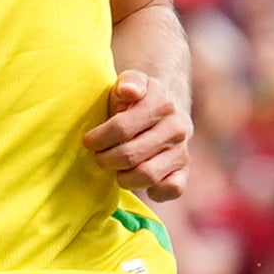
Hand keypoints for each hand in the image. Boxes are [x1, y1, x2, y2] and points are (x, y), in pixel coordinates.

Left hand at [83, 69, 190, 201]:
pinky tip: (139, 181)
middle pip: (130, 155)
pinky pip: (173, 188)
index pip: (122, 128)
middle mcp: (176, 127)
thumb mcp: (129, 83)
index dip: (99, 138)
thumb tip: (129, 91)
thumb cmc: (135, 100)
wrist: (165, 110)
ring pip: (147, 174)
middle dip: (106, 159)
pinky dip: (154, 191)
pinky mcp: (184, 170)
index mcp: (161, 103)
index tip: (89, 140)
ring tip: (116, 169)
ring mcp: (182, 150)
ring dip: (123, 177)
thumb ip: (130, 82)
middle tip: (99, 157)